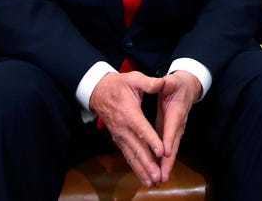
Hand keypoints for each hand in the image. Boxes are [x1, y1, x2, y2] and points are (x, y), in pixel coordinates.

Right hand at [90, 71, 164, 186]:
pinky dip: (135, 168)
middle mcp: (123, 128)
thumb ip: (149, 83)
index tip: (161, 152)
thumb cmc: (119, 84)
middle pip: (137, 148)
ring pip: (132, 156)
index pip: (142, 129)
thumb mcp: (134, 79)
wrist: (99, 92)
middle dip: (147, 163)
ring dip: (142, 170)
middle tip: (158, 176)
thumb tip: (161, 83)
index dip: (151, 140)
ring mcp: (120, 136)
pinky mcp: (119, 140)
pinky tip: (144, 178)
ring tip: (152, 182)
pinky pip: (128, 156)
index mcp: (129, 113)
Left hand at [154, 71, 202, 182]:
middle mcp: (179, 124)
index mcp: (177, 110)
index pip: (173, 126)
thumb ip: (168, 83)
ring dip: (167, 165)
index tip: (166, 152)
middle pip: (174, 145)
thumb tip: (165, 83)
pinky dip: (165, 161)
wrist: (188, 87)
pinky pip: (169, 149)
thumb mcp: (173, 80)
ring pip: (172, 150)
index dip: (169, 139)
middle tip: (163, 176)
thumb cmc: (178, 84)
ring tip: (161, 179)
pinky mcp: (173, 134)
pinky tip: (159, 171)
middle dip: (168, 161)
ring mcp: (177, 130)